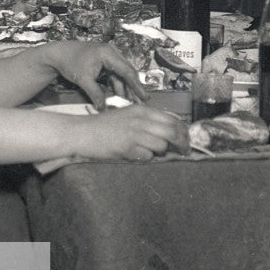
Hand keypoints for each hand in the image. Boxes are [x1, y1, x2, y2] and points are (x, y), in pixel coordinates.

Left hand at [43, 41, 149, 107]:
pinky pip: (115, 75)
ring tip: (132, 102)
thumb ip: (95, 94)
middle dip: (134, 88)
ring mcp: (109, 57)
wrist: (59, 54)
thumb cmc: (70, 63)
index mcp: (108, 54)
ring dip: (126, 88)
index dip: (137, 86)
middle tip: (142, 102)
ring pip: (122, 75)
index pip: (127, 71)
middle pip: (128, 72)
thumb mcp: (83, 79)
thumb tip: (104, 109)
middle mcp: (112, 53)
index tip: (144, 97)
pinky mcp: (105, 63)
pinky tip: (121, 97)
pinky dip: (118, 86)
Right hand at [71, 104, 189, 161]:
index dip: (183, 132)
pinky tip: (135, 155)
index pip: (173, 119)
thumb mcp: (128, 117)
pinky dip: (146, 158)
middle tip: (185, 152)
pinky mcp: (128, 147)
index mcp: (142, 110)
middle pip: (173, 132)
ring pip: (162, 145)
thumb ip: (148, 122)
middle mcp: (141, 119)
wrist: (83, 133)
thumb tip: (169, 135)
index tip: (186, 140)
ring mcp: (135, 133)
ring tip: (149, 152)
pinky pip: (148, 156)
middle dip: (182, 144)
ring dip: (160, 152)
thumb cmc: (105, 127)